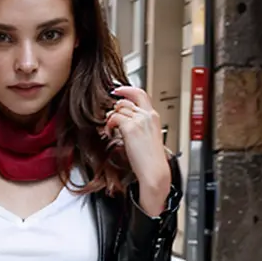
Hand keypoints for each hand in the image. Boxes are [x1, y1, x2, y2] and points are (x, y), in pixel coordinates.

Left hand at [104, 86, 170, 215]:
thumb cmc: (150, 159)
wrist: (153, 170)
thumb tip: (123, 121)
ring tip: (109, 129)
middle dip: (114, 107)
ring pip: (118, 109)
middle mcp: (147, 115)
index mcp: (153, 117)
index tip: (117, 91)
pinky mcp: (130, 128)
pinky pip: (113, 118)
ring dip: (110, 118)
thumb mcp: (146, 137)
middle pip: (126, 100)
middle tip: (108, 117)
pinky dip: (108, 125)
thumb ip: (138, 126)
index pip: (141, 94)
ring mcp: (139, 120)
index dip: (127, 90)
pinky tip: (108, 134)